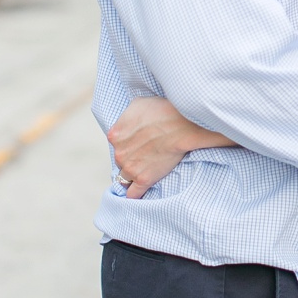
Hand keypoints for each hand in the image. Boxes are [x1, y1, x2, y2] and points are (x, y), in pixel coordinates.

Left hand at [109, 95, 232, 198]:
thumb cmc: (164, 109)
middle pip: (122, 161)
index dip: (130, 145)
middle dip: (132, 159)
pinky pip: (133, 194)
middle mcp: (119, 153)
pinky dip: (134, 194)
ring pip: (125, 177)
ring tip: (146, 172)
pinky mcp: (144, 179)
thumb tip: (128, 121)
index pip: (118, 145)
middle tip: (149, 154)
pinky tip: (138, 193)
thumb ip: (127, 116)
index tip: (141, 144)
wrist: (182, 124)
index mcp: (115, 135)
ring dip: (134, 175)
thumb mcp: (138, 103)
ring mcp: (131, 167)